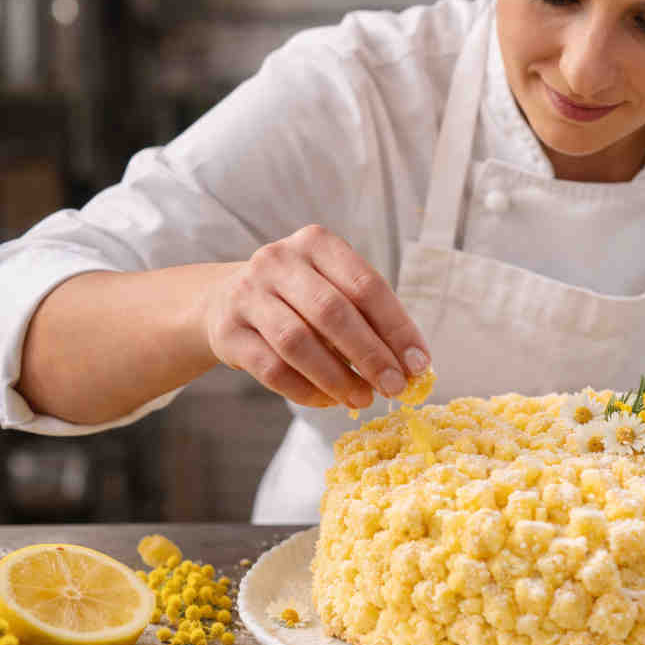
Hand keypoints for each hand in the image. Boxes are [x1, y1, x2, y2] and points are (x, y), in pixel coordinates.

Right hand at [202, 224, 429, 408]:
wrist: (224, 300)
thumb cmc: (299, 299)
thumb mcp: (333, 290)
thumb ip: (370, 319)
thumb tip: (413, 366)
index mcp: (317, 243)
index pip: (366, 285)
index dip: (397, 328)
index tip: (419, 364)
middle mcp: (279, 261)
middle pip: (333, 312)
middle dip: (371, 355)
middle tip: (396, 387)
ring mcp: (248, 294)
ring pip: (299, 343)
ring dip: (339, 378)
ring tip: (364, 399)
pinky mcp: (228, 331)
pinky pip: (272, 369)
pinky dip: (306, 391)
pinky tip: (330, 400)